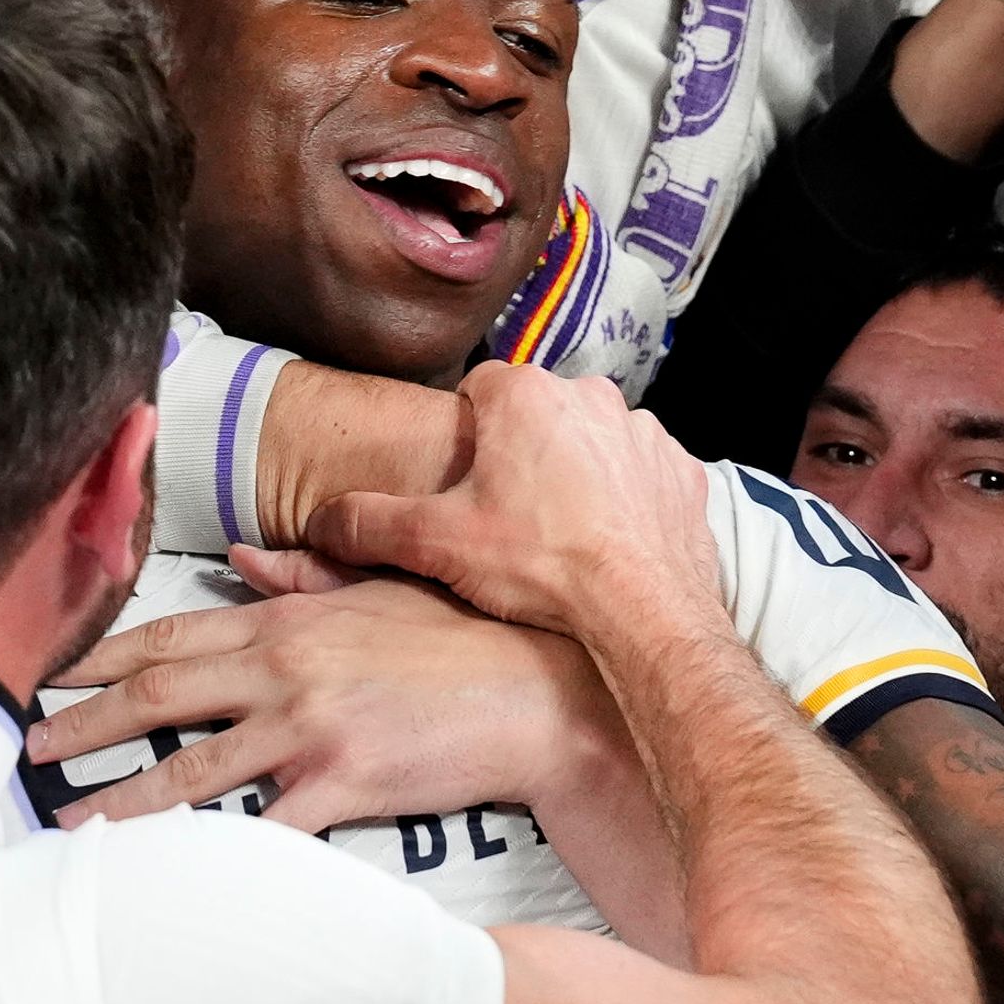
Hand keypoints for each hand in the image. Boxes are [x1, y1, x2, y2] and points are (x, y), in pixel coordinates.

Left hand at [27, 551, 618, 830]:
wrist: (538, 694)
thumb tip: (242, 558)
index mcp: (286, 622)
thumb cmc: (460, 638)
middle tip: (27, 749)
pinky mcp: (342, 784)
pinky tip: (168, 877)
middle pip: (158, 696)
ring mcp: (310, 728)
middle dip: (84, 723)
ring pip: (190, 769)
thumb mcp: (376, 589)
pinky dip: (212, 853)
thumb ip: (301, 576)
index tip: (50, 674)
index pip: (169, 637)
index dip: (100, 657)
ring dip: (120, 798)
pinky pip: (262, 828)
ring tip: (67, 822)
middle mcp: (284, 670)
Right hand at [305, 363, 720, 639]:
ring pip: (590, 442)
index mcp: (526, 394)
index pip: (478, 390)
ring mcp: (643, 432)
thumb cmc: (542, 566)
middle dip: (520, 455)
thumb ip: (368, 524)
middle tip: (506, 519)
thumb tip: (321, 523)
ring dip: (574, 474)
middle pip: (536, 415)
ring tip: (558, 537)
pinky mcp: (682, 472)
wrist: (644, 612)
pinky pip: (640, 474)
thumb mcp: (436, 543)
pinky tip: (607, 544)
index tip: (465, 485)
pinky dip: (624, 500)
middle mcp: (591, 396)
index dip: (465, 439)